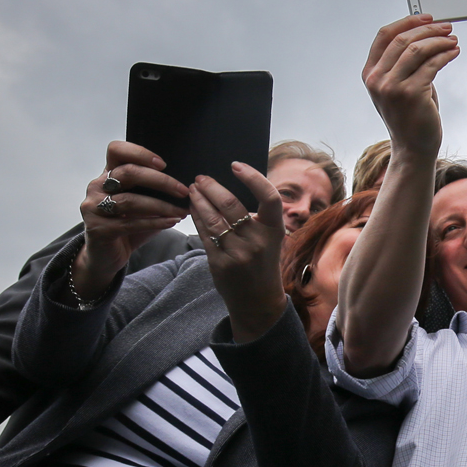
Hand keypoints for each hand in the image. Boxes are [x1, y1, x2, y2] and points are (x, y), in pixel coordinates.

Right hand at [73, 141, 188, 298]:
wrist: (106, 255)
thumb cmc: (126, 224)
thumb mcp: (141, 204)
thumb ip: (154, 191)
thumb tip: (187, 185)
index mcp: (107, 174)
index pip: (116, 150)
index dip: (139, 152)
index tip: (163, 164)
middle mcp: (97, 186)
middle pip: (128, 173)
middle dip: (161, 181)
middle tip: (183, 190)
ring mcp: (94, 207)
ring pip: (131, 200)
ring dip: (161, 206)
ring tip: (181, 211)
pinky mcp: (98, 229)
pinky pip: (130, 223)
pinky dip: (154, 222)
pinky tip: (171, 222)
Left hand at [188, 163, 287, 342]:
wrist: (257, 301)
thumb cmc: (263, 264)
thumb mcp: (270, 240)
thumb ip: (258, 217)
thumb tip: (231, 189)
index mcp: (274, 231)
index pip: (269, 197)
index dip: (253, 177)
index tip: (236, 165)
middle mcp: (258, 241)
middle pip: (231, 204)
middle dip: (212, 187)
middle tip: (201, 178)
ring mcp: (238, 253)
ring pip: (212, 218)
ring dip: (199, 199)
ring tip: (192, 189)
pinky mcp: (220, 263)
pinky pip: (204, 233)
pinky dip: (197, 217)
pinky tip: (192, 208)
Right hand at [362, 15, 459, 157]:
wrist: (413, 148)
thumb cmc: (409, 116)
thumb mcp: (397, 86)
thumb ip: (402, 62)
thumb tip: (424, 35)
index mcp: (370, 74)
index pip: (384, 36)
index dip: (407, 22)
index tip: (426, 18)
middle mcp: (377, 79)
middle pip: (402, 39)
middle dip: (428, 29)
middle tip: (446, 28)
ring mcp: (392, 87)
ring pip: (417, 50)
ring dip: (439, 41)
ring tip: (452, 40)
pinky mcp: (412, 94)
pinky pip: (432, 65)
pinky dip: (445, 55)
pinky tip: (453, 52)